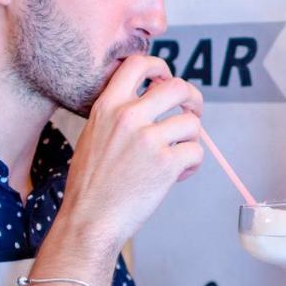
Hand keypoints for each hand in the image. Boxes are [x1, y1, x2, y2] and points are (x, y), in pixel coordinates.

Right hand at [57, 55, 203, 252]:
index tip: (166, 78)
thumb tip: (152, 104)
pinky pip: (196, 152)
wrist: (89, 221)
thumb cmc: (91, 186)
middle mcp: (129, 117)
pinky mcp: (166, 164)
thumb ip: (119, 116)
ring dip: (191, 139)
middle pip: (177, 87)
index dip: (160, 67)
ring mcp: (148, 139)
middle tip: (191, 112)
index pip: (138, 64)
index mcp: (108, 107)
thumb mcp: (94, 136)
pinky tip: (177, 175)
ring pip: (192, 123)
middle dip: (192, 99)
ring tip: (178, 156)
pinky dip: (192, 164)